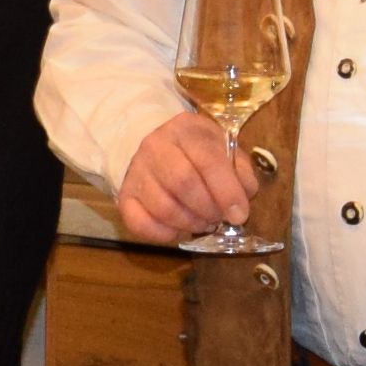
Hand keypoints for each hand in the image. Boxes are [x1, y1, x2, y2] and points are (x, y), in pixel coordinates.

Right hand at [110, 114, 260, 243]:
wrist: (158, 147)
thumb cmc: (198, 152)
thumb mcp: (224, 149)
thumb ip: (240, 171)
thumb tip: (241, 201)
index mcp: (186, 130)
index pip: (208, 161)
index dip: (227, 192)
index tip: (239, 215)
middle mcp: (155, 147)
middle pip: (183, 183)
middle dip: (208, 209)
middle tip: (218, 218)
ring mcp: (136, 172)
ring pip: (163, 207)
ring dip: (190, 223)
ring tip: (203, 223)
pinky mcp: (125, 196)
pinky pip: (139, 224)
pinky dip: (164, 234)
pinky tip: (179, 230)